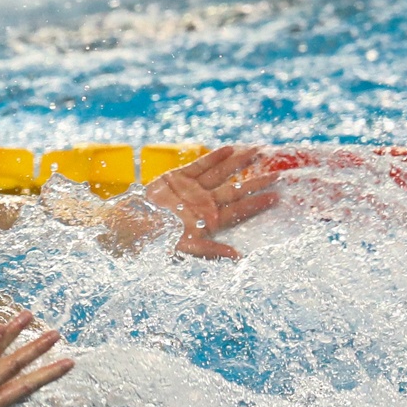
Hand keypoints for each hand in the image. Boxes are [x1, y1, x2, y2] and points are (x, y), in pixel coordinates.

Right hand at [115, 145, 279, 259]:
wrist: (130, 226)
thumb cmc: (157, 242)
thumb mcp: (187, 250)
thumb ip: (213, 251)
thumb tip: (240, 257)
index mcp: (208, 222)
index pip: (238, 211)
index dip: (256, 204)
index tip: (276, 197)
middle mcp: (203, 204)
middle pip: (235, 191)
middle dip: (255, 181)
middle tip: (276, 173)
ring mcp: (191, 189)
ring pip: (220, 174)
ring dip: (239, 163)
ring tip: (258, 151)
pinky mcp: (177, 178)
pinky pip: (200, 165)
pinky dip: (214, 157)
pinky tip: (230, 148)